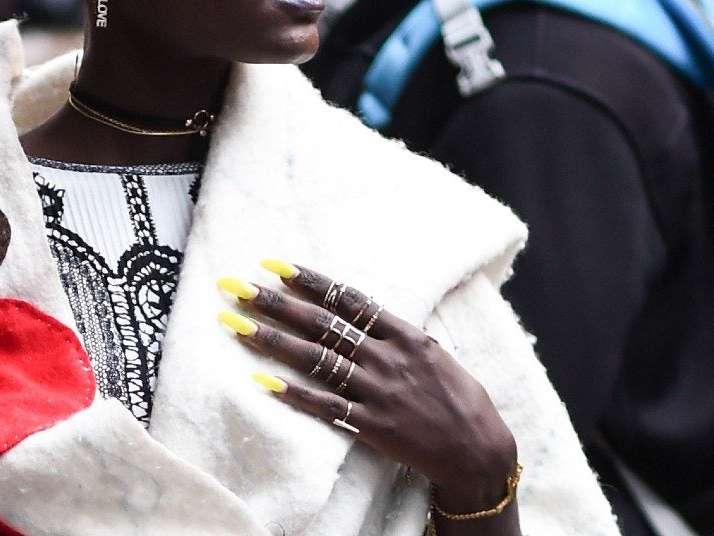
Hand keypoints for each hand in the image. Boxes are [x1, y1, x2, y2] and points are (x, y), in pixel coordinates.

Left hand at [219, 262, 518, 514]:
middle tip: (238, 286)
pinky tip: (263, 382)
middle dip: (276, 303)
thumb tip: (365, 314)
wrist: (477, 448)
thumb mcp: (434, 354)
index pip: (348, 300)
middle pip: (322, 324)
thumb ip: (398, 335)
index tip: (275, 265)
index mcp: (405, 335)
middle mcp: (387, 358)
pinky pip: (325, 406)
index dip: (309, 281)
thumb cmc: (460, 399)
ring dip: (272, 341)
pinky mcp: (372, 425)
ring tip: (236, 325)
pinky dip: (293, 394)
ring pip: (316, 359)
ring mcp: (378, 391)